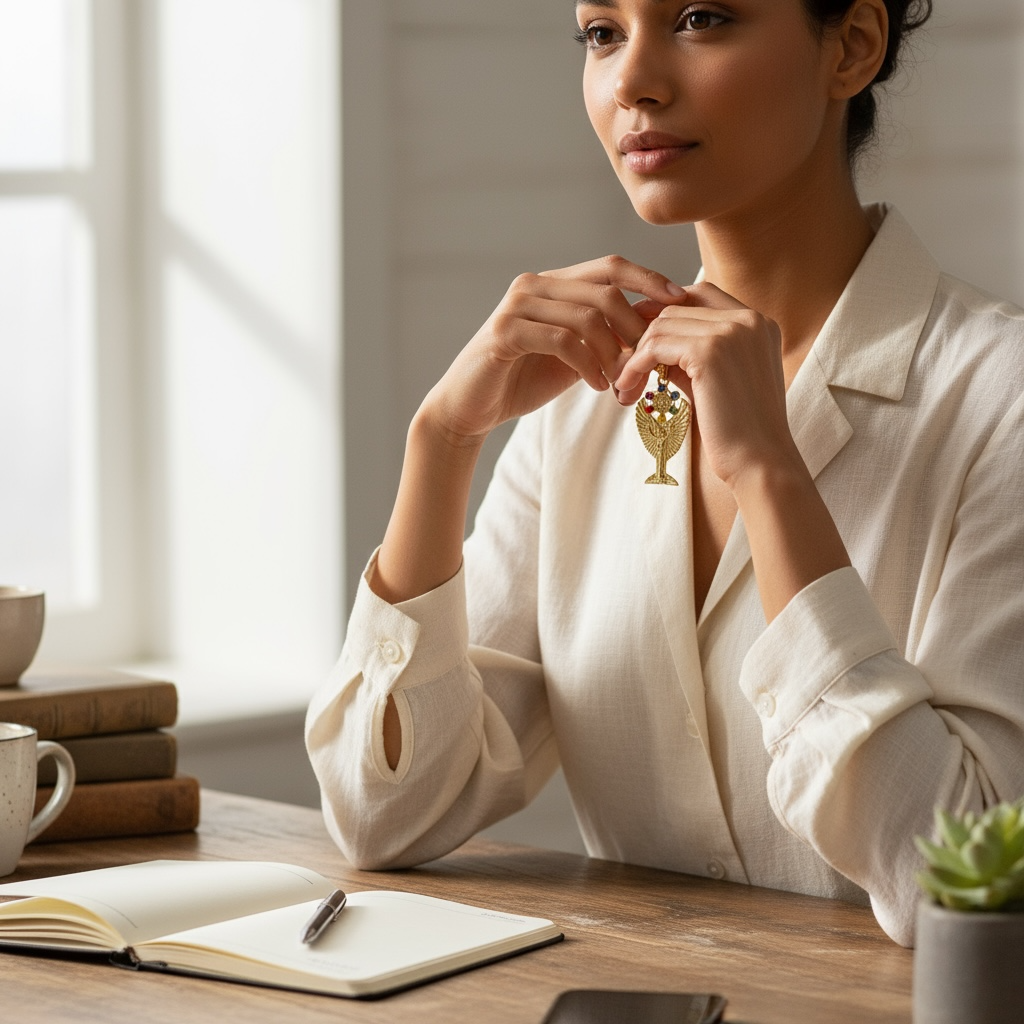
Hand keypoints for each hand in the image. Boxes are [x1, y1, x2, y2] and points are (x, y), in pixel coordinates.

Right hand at [422, 255, 686, 445]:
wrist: (470, 407)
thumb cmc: (524, 380)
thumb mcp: (575, 355)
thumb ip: (604, 338)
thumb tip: (655, 329)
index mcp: (553, 283)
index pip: (610, 266)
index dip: (648, 279)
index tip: (680, 300)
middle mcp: (534, 285)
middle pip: (604, 290)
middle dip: (634, 327)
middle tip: (649, 361)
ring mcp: (516, 306)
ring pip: (586, 316)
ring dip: (613, 353)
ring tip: (622, 383)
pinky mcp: (504, 332)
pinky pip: (562, 340)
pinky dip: (587, 365)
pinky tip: (597, 386)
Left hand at [614, 282, 798, 489]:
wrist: (760, 463)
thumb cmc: (738, 432)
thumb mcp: (714, 380)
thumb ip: (690, 354)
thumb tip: (649, 340)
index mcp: (758, 323)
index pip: (700, 293)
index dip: (663, 312)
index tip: (639, 342)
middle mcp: (749, 319)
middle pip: (675, 308)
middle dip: (644, 337)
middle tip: (627, 371)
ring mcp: (732, 331)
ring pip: (661, 324)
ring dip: (635, 356)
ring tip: (626, 388)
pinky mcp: (711, 350)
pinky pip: (655, 345)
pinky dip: (635, 366)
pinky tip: (628, 389)